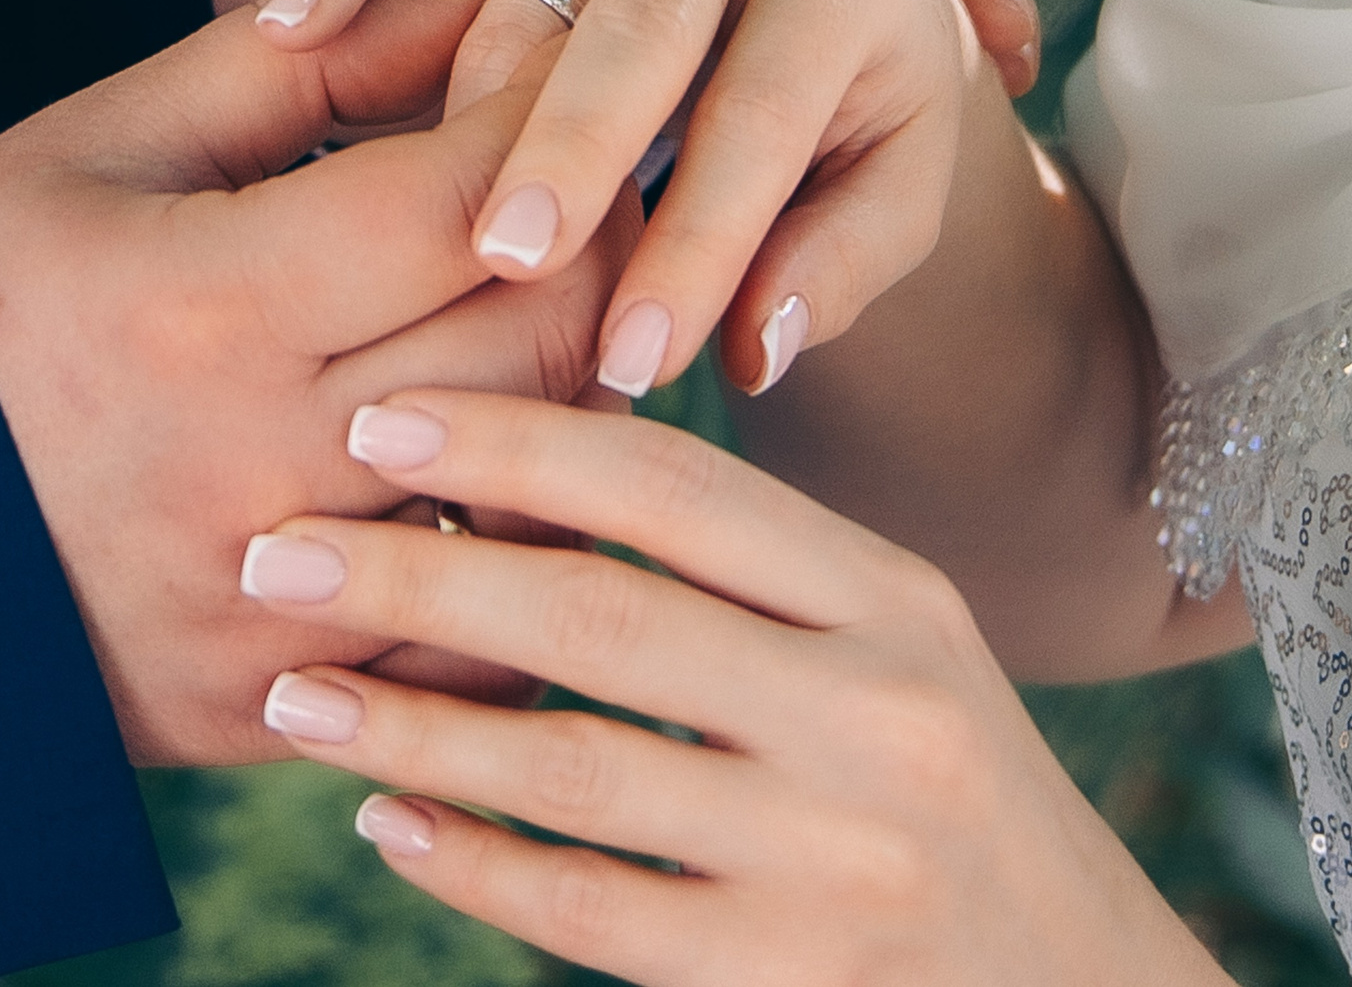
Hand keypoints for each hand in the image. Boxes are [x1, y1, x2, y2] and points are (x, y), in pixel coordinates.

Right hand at [0, 0, 632, 765]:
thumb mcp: (104, 146)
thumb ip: (301, 64)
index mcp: (202, 309)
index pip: (467, 203)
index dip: (539, 123)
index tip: (545, 80)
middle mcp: (255, 469)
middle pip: (540, 341)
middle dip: (591, 246)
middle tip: (576, 196)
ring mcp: (272, 609)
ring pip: (538, 490)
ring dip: (572, 390)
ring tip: (532, 320)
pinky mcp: (276, 707)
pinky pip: (478, 638)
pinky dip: (516, 552)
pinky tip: (494, 479)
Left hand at [233, 391, 1235, 986]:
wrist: (1077, 984)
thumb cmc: (939, 781)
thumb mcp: (892, 645)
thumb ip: (747, 570)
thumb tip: (510, 481)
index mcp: (893, 598)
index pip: (677, 487)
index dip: (513, 442)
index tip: (375, 419)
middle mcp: (878, 713)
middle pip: (605, 615)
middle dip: (418, 575)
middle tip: (275, 552)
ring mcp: (836, 857)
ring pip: (574, 768)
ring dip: (409, 726)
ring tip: (290, 694)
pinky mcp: (786, 976)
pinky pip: (585, 910)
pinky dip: (470, 861)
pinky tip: (387, 821)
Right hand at [249, 0, 977, 399]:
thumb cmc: (856, 118)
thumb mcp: (894, 190)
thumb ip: (837, 268)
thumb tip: (754, 349)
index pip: (755, 119)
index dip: (697, 245)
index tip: (639, 364)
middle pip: (635, 35)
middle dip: (569, 156)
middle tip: (510, 268)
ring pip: (522, 3)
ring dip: (465, 116)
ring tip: (424, 238)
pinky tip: (284, 27)